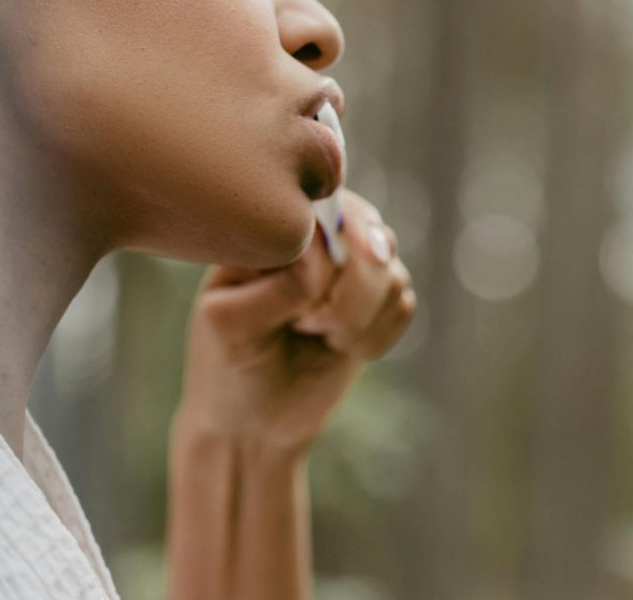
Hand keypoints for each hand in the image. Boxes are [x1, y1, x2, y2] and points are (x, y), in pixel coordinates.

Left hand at [174, 188, 416, 453]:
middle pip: (369, 234)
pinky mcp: (377, 303)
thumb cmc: (228, 367)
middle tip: (309, 325)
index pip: (325, 207)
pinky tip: (341, 350)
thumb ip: (279, 285)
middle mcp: (318, 241)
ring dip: (360, 319)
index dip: (336, 247)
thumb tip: (322, 254)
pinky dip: (377, 336)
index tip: (311, 303)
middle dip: (351, 291)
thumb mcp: (234, 325)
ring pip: (392, 272)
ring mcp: (351, 271)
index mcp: (274, 231)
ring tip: (319, 337)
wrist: (253, 425)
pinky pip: (404, 304)